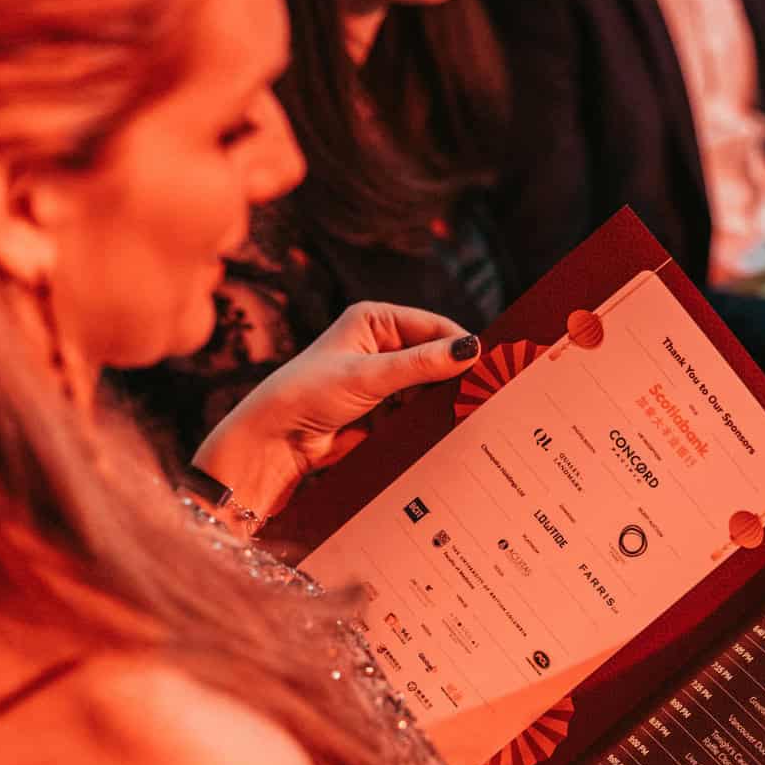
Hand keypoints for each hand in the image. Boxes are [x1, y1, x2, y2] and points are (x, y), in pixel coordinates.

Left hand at [192, 302, 479, 518]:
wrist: (271, 443)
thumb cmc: (308, 394)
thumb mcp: (369, 376)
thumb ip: (421, 364)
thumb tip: (471, 350)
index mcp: (374, 321)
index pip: (434, 327)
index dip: (462, 346)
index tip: (493, 368)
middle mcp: (378, 346)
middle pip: (434, 359)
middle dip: (455, 378)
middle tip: (489, 397)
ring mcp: (380, 382)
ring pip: (427, 390)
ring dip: (443, 404)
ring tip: (472, 417)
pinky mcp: (379, 414)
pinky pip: (415, 415)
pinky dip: (428, 423)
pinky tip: (447, 433)